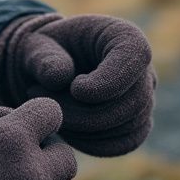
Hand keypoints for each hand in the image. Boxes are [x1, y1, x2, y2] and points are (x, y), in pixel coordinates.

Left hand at [0, 13, 155, 156]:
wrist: (49, 68)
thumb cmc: (45, 51)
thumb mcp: (35, 45)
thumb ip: (44, 58)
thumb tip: (61, 78)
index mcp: (125, 36)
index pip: (134, 58)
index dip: (107, 82)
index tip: (75, 89)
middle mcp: (143, 68)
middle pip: (132, 102)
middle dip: (87, 113)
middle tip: (48, 106)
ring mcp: (144, 98)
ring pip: (127, 127)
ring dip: (85, 129)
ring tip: (51, 113)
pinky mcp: (136, 124)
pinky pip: (123, 143)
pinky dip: (92, 143)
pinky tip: (65, 129)